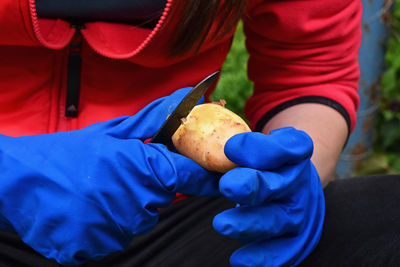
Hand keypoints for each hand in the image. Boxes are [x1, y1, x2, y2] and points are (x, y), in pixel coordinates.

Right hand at [0, 88, 219, 264]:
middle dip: (149, 188)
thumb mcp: (115, 132)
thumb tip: (186, 99)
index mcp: (145, 169)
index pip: (191, 177)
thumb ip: (156, 120)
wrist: (21, 180)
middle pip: (162, 200)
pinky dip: (108, 225)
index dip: (204, 177)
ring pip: (141, 220)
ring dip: (128, 208)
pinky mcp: (98, 248)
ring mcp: (118, 229)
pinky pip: (119, 237)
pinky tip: (89, 210)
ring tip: (99, 192)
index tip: (214, 178)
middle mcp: (137, 202)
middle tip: (118, 176)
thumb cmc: (71, 152)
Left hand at [213, 127, 324, 266]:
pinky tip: (239, 260)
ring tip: (222, 224)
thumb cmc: (266, 164)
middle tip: (227, 185)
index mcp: (293, 150)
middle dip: (254, 186)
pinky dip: (264, 258)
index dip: (260, 148)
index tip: (232, 147)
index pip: (285, 146)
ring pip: (279, 220)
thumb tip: (201, 161)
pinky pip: (285, 252)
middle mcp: (299, 180)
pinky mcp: (299, 239)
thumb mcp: (250, 150)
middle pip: (278, 184)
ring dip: (251, 224)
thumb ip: (225, 156)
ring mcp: (300, 211)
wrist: (296, 183)